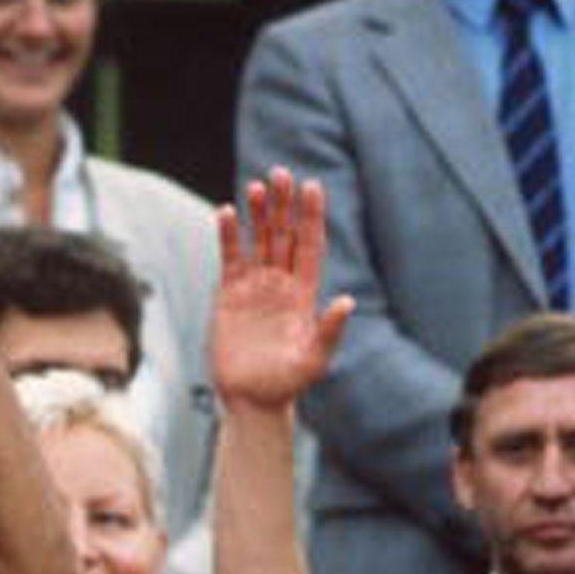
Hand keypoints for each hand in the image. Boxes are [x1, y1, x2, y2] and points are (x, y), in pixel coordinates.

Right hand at [209, 167, 352, 410]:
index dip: (311, 216)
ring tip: (257, 186)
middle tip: (282, 174)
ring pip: (259, 241)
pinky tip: (228, 212)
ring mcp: (256, 287)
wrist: (251, 399)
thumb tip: (346, 301)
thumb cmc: (287, 383)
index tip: (312, 187)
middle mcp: (282, 284)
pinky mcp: (230, 294)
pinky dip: (229, 236)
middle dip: (284, 205)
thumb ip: (329, 330)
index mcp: (305, 294)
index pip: (310, 245)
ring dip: (259, 214)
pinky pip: (231, 258)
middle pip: (284, 235)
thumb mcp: (314, 360)